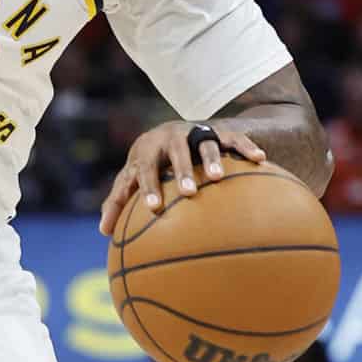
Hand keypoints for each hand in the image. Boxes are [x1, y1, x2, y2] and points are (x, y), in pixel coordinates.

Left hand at [99, 120, 265, 235]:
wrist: (170, 130)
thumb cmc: (148, 163)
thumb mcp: (133, 176)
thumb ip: (118, 200)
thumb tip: (103, 231)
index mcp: (148, 149)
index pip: (144, 168)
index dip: (148, 187)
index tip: (153, 208)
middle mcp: (171, 137)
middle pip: (175, 152)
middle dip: (181, 171)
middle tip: (188, 192)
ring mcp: (196, 133)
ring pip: (204, 143)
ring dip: (211, 158)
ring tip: (218, 177)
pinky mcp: (220, 131)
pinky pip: (235, 138)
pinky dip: (246, 146)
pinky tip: (259, 159)